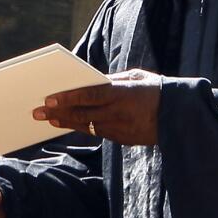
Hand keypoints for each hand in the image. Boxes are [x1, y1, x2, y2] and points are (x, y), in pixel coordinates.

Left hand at [33, 69, 160, 145]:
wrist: (180, 116)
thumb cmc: (156, 90)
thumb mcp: (135, 78)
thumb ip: (112, 80)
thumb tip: (90, 80)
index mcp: (122, 94)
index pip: (89, 96)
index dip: (68, 98)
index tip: (49, 99)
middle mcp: (119, 113)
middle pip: (82, 114)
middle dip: (58, 113)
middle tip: (37, 111)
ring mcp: (120, 129)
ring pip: (86, 126)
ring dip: (66, 122)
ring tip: (48, 119)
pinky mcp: (123, 139)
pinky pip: (98, 133)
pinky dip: (82, 128)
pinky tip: (68, 124)